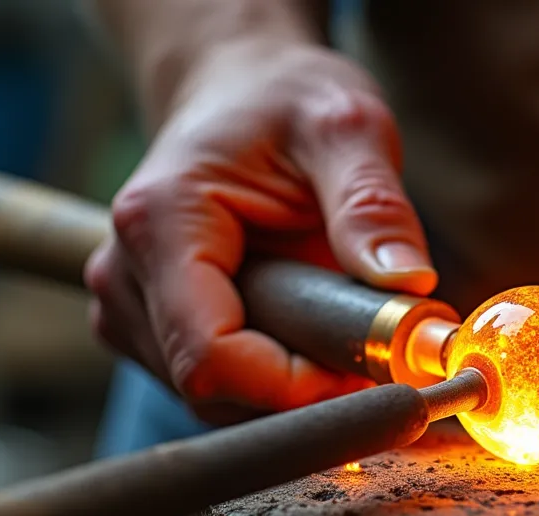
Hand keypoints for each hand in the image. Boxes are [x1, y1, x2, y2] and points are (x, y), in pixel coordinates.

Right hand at [84, 39, 435, 423]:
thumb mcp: (346, 129)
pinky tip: (319, 340)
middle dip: (305, 391)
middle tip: (381, 355)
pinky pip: (219, 390)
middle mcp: (127, 275)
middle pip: (213, 390)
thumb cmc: (285, 101)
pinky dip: (277, 383)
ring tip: (352, 334)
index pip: (213, 357)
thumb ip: (372, 206)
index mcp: (161, 223)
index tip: (370, 369)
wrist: (238, 90)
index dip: (295, 386)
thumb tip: (411, 285)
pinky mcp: (151, 330)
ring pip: (216, 401)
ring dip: (294, 390)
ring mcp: (131, 309)